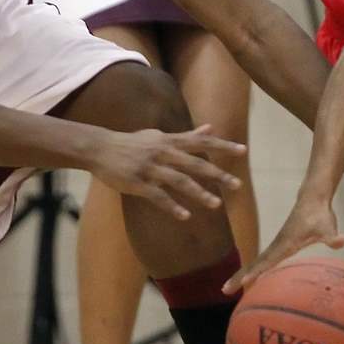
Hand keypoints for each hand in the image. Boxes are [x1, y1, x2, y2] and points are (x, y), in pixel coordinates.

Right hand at [91, 123, 246, 219]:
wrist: (100, 148)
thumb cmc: (133, 142)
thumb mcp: (160, 135)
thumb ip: (187, 135)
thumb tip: (210, 127)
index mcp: (170, 140)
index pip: (201, 142)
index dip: (223, 146)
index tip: (243, 150)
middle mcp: (163, 152)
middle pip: (195, 163)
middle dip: (218, 174)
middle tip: (237, 185)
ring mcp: (151, 168)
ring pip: (179, 181)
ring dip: (199, 193)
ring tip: (216, 204)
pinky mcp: (138, 183)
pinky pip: (158, 197)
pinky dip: (172, 206)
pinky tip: (186, 216)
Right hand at [223, 193, 343, 294]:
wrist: (312, 198)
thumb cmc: (320, 214)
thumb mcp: (328, 226)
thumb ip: (333, 236)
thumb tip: (342, 241)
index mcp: (286, 243)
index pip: (269, 260)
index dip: (258, 271)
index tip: (245, 281)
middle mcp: (278, 244)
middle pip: (256, 263)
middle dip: (240, 276)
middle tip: (224, 290)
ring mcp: (277, 244)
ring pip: (257, 262)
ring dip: (242, 274)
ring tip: (228, 288)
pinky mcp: (279, 244)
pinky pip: (263, 261)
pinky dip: (253, 270)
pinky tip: (249, 280)